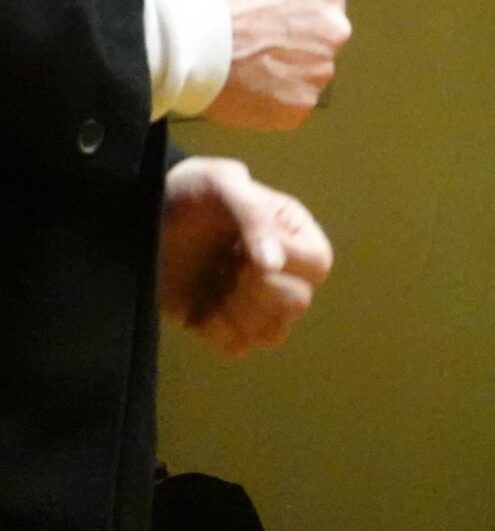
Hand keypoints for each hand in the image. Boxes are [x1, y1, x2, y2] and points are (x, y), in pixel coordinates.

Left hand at [160, 156, 332, 356]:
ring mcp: (254, 301)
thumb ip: (253, 215)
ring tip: (214, 290)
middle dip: (257, 292)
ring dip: (240, 317)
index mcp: (292, 232)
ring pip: (274, 333)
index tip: (243, 249)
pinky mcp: (224, 324)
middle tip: (226, 269)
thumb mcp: (220, 183)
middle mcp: (283, 269)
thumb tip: (273, 264)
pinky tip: (200, 310)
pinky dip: (218, 333)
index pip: (318, 263)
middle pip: (298, 303)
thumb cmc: (188, 192)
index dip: (287, 263)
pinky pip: (239, 347)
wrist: (141, 218)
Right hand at [198, 0, 349, 129]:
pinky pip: (288, 105)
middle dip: (292, 44)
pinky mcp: (299, 104)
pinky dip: (268, 102)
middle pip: (319, 39)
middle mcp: (334, 29)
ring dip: (281, 74)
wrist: (186, 38)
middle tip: (255, 46)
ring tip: (243, 69)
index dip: (292, 12)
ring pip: (305, 74)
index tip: (273, 20)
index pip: (322, 0)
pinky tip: (243, 90)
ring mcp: (318, 70)